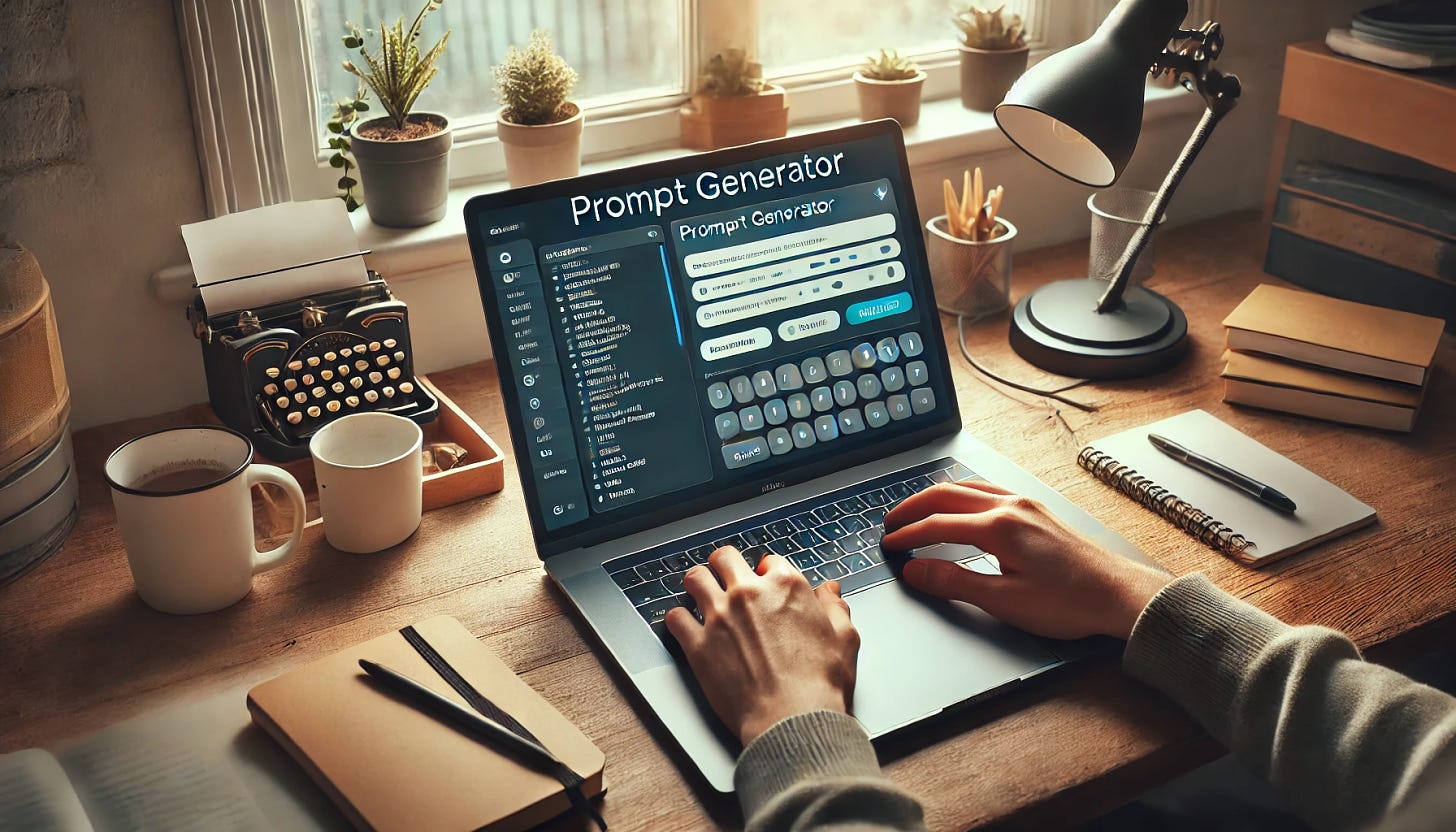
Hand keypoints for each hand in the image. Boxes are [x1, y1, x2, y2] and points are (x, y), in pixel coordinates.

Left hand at [666, 547, 859, 744]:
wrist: (793, 719)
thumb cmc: (820, 683)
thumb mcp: (843, 639)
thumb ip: (834, 608)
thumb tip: (830, 592)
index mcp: (785, 586)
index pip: (768, 561)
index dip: (766, 573)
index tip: (763, 584)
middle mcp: (748, 593)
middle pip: (724, 558)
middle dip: (724, 567)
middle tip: (725, 579)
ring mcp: (720, 617)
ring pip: (695, 579)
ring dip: (698, 585)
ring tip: (700, 596)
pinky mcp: (698, 644)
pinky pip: (675, 618)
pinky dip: (679, 620)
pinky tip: (686, 627)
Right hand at [881, 481, 1171, 639]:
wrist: (1118, 594)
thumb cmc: (1069, 602)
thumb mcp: (1005, 602)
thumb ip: (954, 583)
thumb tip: (916, 571)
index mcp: (999, 527)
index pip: (938, 525)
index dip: (908, 535)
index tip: (889, 545)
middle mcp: (1010, 507)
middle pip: (947, 495)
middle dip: (914, 507)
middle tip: (891, 522)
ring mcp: (1025, 504)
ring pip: (968, 488)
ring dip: (936, 497)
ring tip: (917, 511)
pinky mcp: (1036, 511)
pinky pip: (988, 490)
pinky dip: (962, 494)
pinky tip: (960, 505)